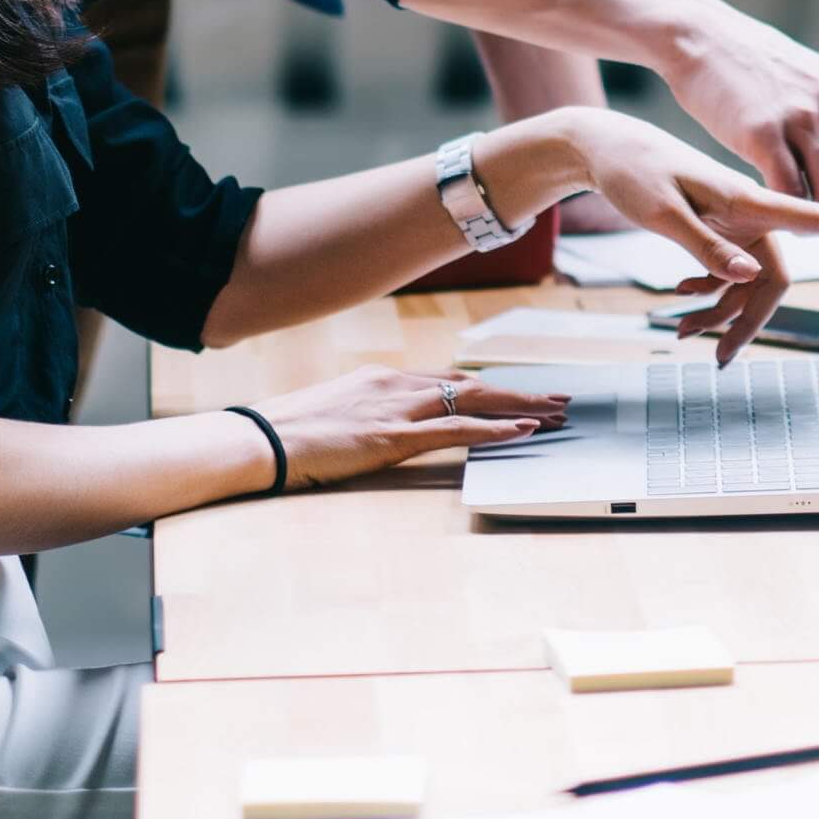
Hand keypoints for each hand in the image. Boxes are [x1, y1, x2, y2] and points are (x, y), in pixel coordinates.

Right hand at [245, 366, 567, 487]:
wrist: (259, 440)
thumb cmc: (288, 433)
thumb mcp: (335, 414)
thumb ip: (367, 414)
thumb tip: (380, 427)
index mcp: (382, 378)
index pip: (449, 378)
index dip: (489, 387)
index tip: (519, 393)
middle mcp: (396, 384)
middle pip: (473, 383)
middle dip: (520, 391)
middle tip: (559, 399)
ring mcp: (396, 408)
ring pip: (476, 400)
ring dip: (522, 406)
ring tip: (558, 414)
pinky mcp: (394, 436)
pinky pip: (457, 429)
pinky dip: (496, 429)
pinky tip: (524, 431)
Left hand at [541, 110, 818, 363]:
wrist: (608, 148)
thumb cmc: (633, 171)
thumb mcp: (662, 212)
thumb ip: (705, 245)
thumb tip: (745, 278)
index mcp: (747, 200)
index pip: (813, 217)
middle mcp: (751, 214)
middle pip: (773, 280)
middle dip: (747, 320)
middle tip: (716, 355)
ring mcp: (737, 224)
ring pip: (748, 284)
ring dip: (719, 312)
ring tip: (678, 327)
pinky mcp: (721, 230)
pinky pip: (729, 273)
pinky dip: (708, 294)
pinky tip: (680, 298)